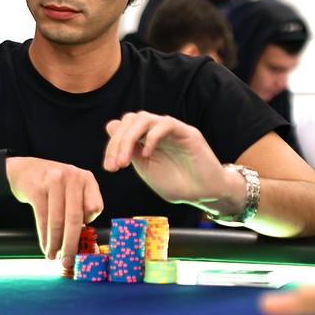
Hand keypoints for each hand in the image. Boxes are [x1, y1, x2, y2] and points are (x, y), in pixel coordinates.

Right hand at [5, 157, 102, 267]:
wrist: (24, 170)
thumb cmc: (52, 186)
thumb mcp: (71, 190)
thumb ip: (80, 209)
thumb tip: (85, 244)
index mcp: (86, 178)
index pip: (95, 208)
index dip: (88, 226)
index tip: (82, 242)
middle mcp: (73, 177)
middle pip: (75, 217)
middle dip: (71, 244)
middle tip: (67, 261)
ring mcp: (54, 181)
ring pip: (57, 220)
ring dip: (55, 243)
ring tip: (53, 256)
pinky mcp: (37, 188)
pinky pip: (42, 219)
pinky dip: (44, 237)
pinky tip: (45, 246)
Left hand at [103, 112, 228, 207]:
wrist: (205, 195)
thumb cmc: (178, 184)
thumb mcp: (147, 170)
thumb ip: (131, 150)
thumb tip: (110, 125)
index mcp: (147, 139)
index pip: (124, 128)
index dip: (112, 145)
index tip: (109, 168)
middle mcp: (158, 131)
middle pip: (131, 120)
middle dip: (117, 142)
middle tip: (115, 165)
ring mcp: (173, 130)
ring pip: (144, 118)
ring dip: (129, 139)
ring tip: (125, 161)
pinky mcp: (187, 133)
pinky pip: (166, 124)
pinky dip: (152, 137)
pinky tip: (148, 154)